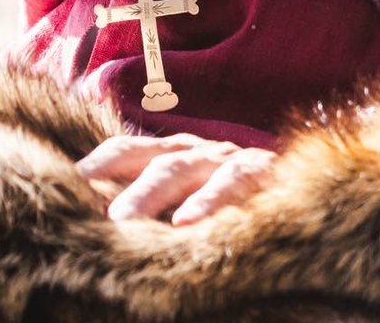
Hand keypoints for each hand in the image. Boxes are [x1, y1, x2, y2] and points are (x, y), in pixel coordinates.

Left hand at [75, 131, 276, 225]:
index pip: (134, 149)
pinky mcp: (264, 176)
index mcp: (180, 155)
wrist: (308, 200)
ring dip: (150, 193)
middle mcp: (202, 153)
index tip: (71, 179)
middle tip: (92, 213)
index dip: (104, 159)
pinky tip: (186, 225)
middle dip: (120, 182)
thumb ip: (158, 208)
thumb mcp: (191, 205)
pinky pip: (234, 185)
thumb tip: (104, 228)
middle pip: (155, 160)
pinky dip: (208, 204)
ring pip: (184, 168)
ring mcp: (232, 161)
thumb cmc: (235, 209)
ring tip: (122, 221)